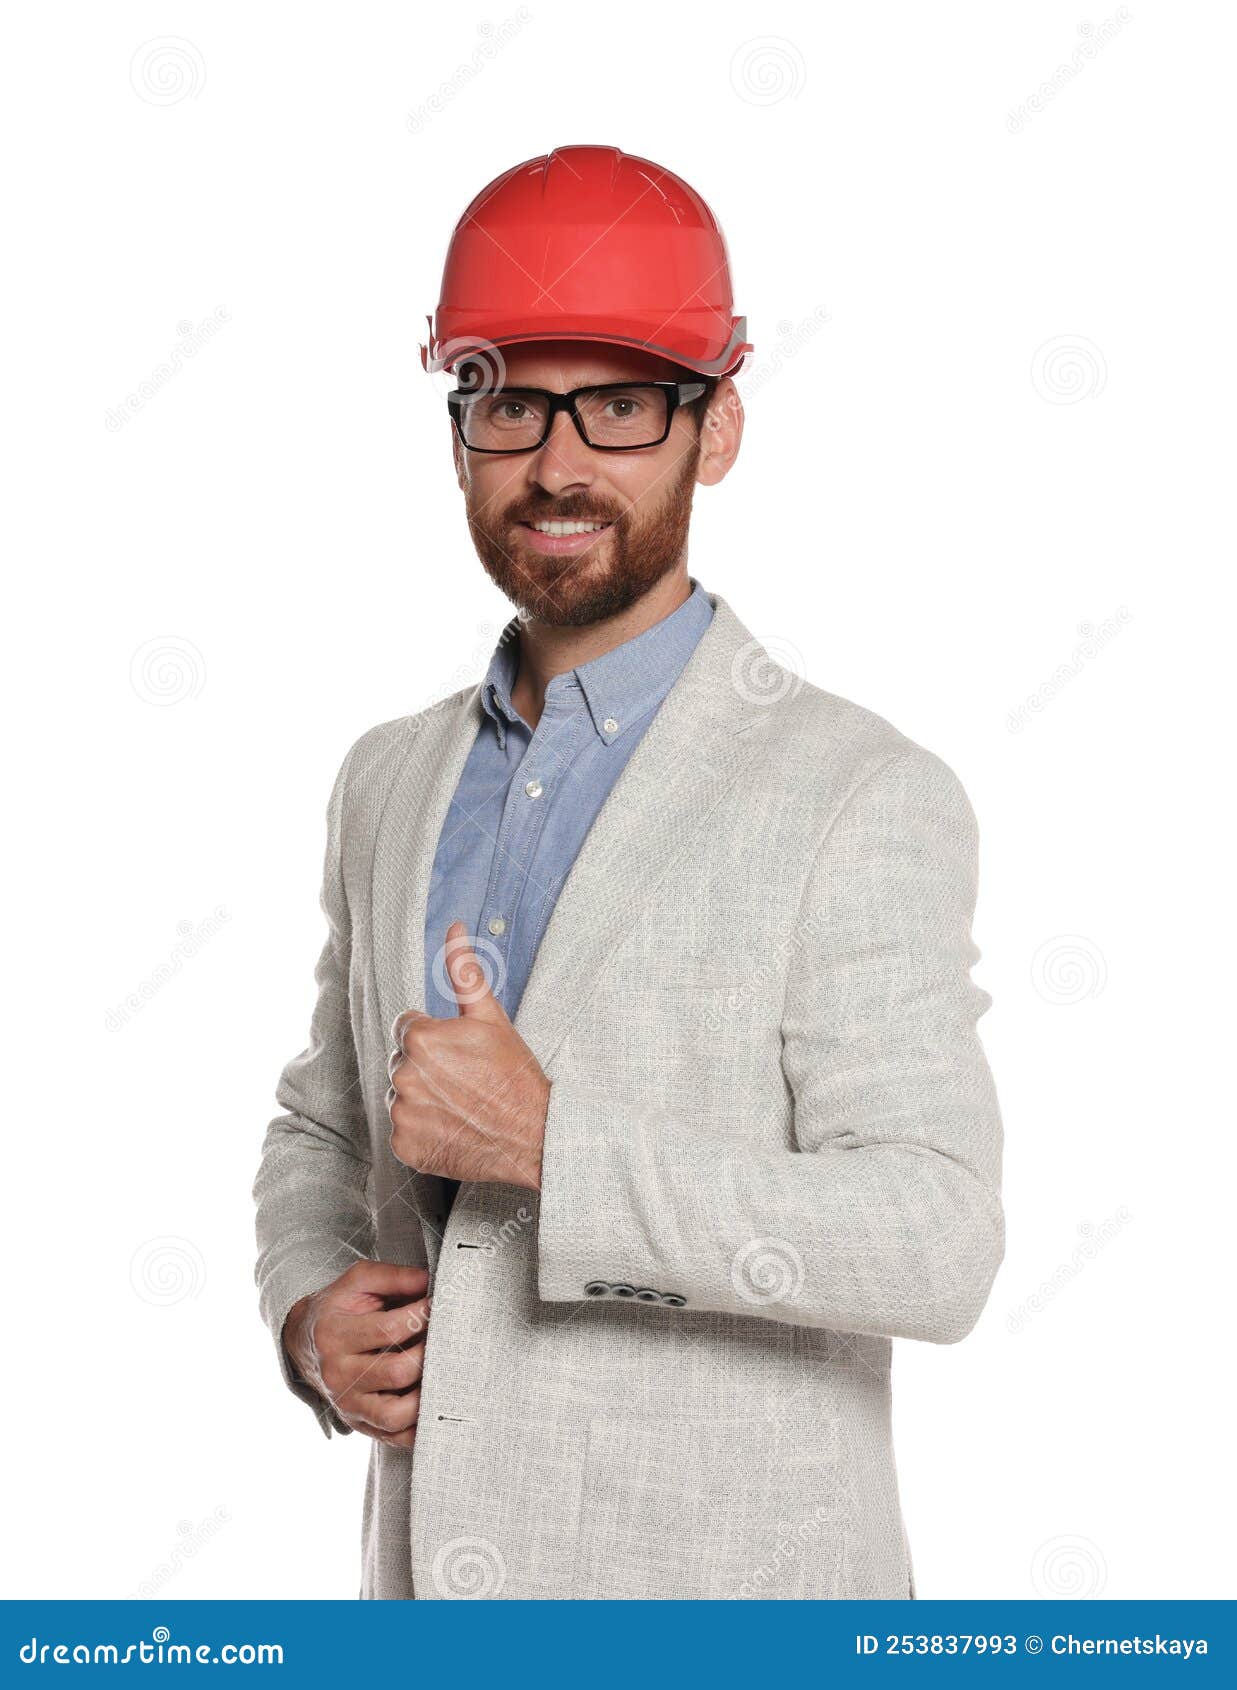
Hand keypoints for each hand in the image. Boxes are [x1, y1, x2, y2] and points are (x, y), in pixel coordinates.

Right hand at [282, 1260, 429, 1447]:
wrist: (304, 1340)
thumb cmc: (339, 1307)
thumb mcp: (359, 1281)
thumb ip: (395, 1277)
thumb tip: (431, 1282)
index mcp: (335, 1334)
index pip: (389, 1329)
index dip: (422, 1316)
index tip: (439, 1305)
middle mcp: (338, 1374)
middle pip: (397, 1372)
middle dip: (429, 1353)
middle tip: (447, 1337)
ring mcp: (348, 1403)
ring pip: (394, 1414)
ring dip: (426, 1394)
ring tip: (441, 1371)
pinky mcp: (359, 1423)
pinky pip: (394, 1437)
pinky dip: (419, 1428)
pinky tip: (435, 1406)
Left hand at [386, 920, 549, 1190]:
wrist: (535, 1134)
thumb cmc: (515, 1074)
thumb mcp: (490, 1017)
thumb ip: (464, 971)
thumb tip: (453, 927)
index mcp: (420, 1039)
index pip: (406, 1029)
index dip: (435, 1038)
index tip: (459, 1054)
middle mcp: (404, 1076)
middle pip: (402, 1061)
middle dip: (426, 1066)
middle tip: (464, 1079)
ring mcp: (403, 1114)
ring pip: (401, 1095)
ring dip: (422, 1097)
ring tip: (459, 1103)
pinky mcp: (405, 1146)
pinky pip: (403, 1130)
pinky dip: (422, 1130)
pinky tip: (451, 1126)